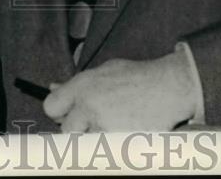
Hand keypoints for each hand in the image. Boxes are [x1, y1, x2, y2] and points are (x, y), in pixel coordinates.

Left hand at [42, 52, 197, 131]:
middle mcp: (89, 105)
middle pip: (67, 130)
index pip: (51, 106)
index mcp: (83, 86)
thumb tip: (54, 87)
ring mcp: (103, 124)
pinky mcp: (118, 141)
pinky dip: (113, 143)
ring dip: (97, 136)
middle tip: (94, 123)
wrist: (169, 87)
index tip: (68, 115)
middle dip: (77, 129)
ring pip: (87, 141)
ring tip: (116, 123)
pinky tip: (126, 129)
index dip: (59, 113)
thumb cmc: (138, 77)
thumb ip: (78, 84)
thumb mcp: (105, 71)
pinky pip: (105, 149)